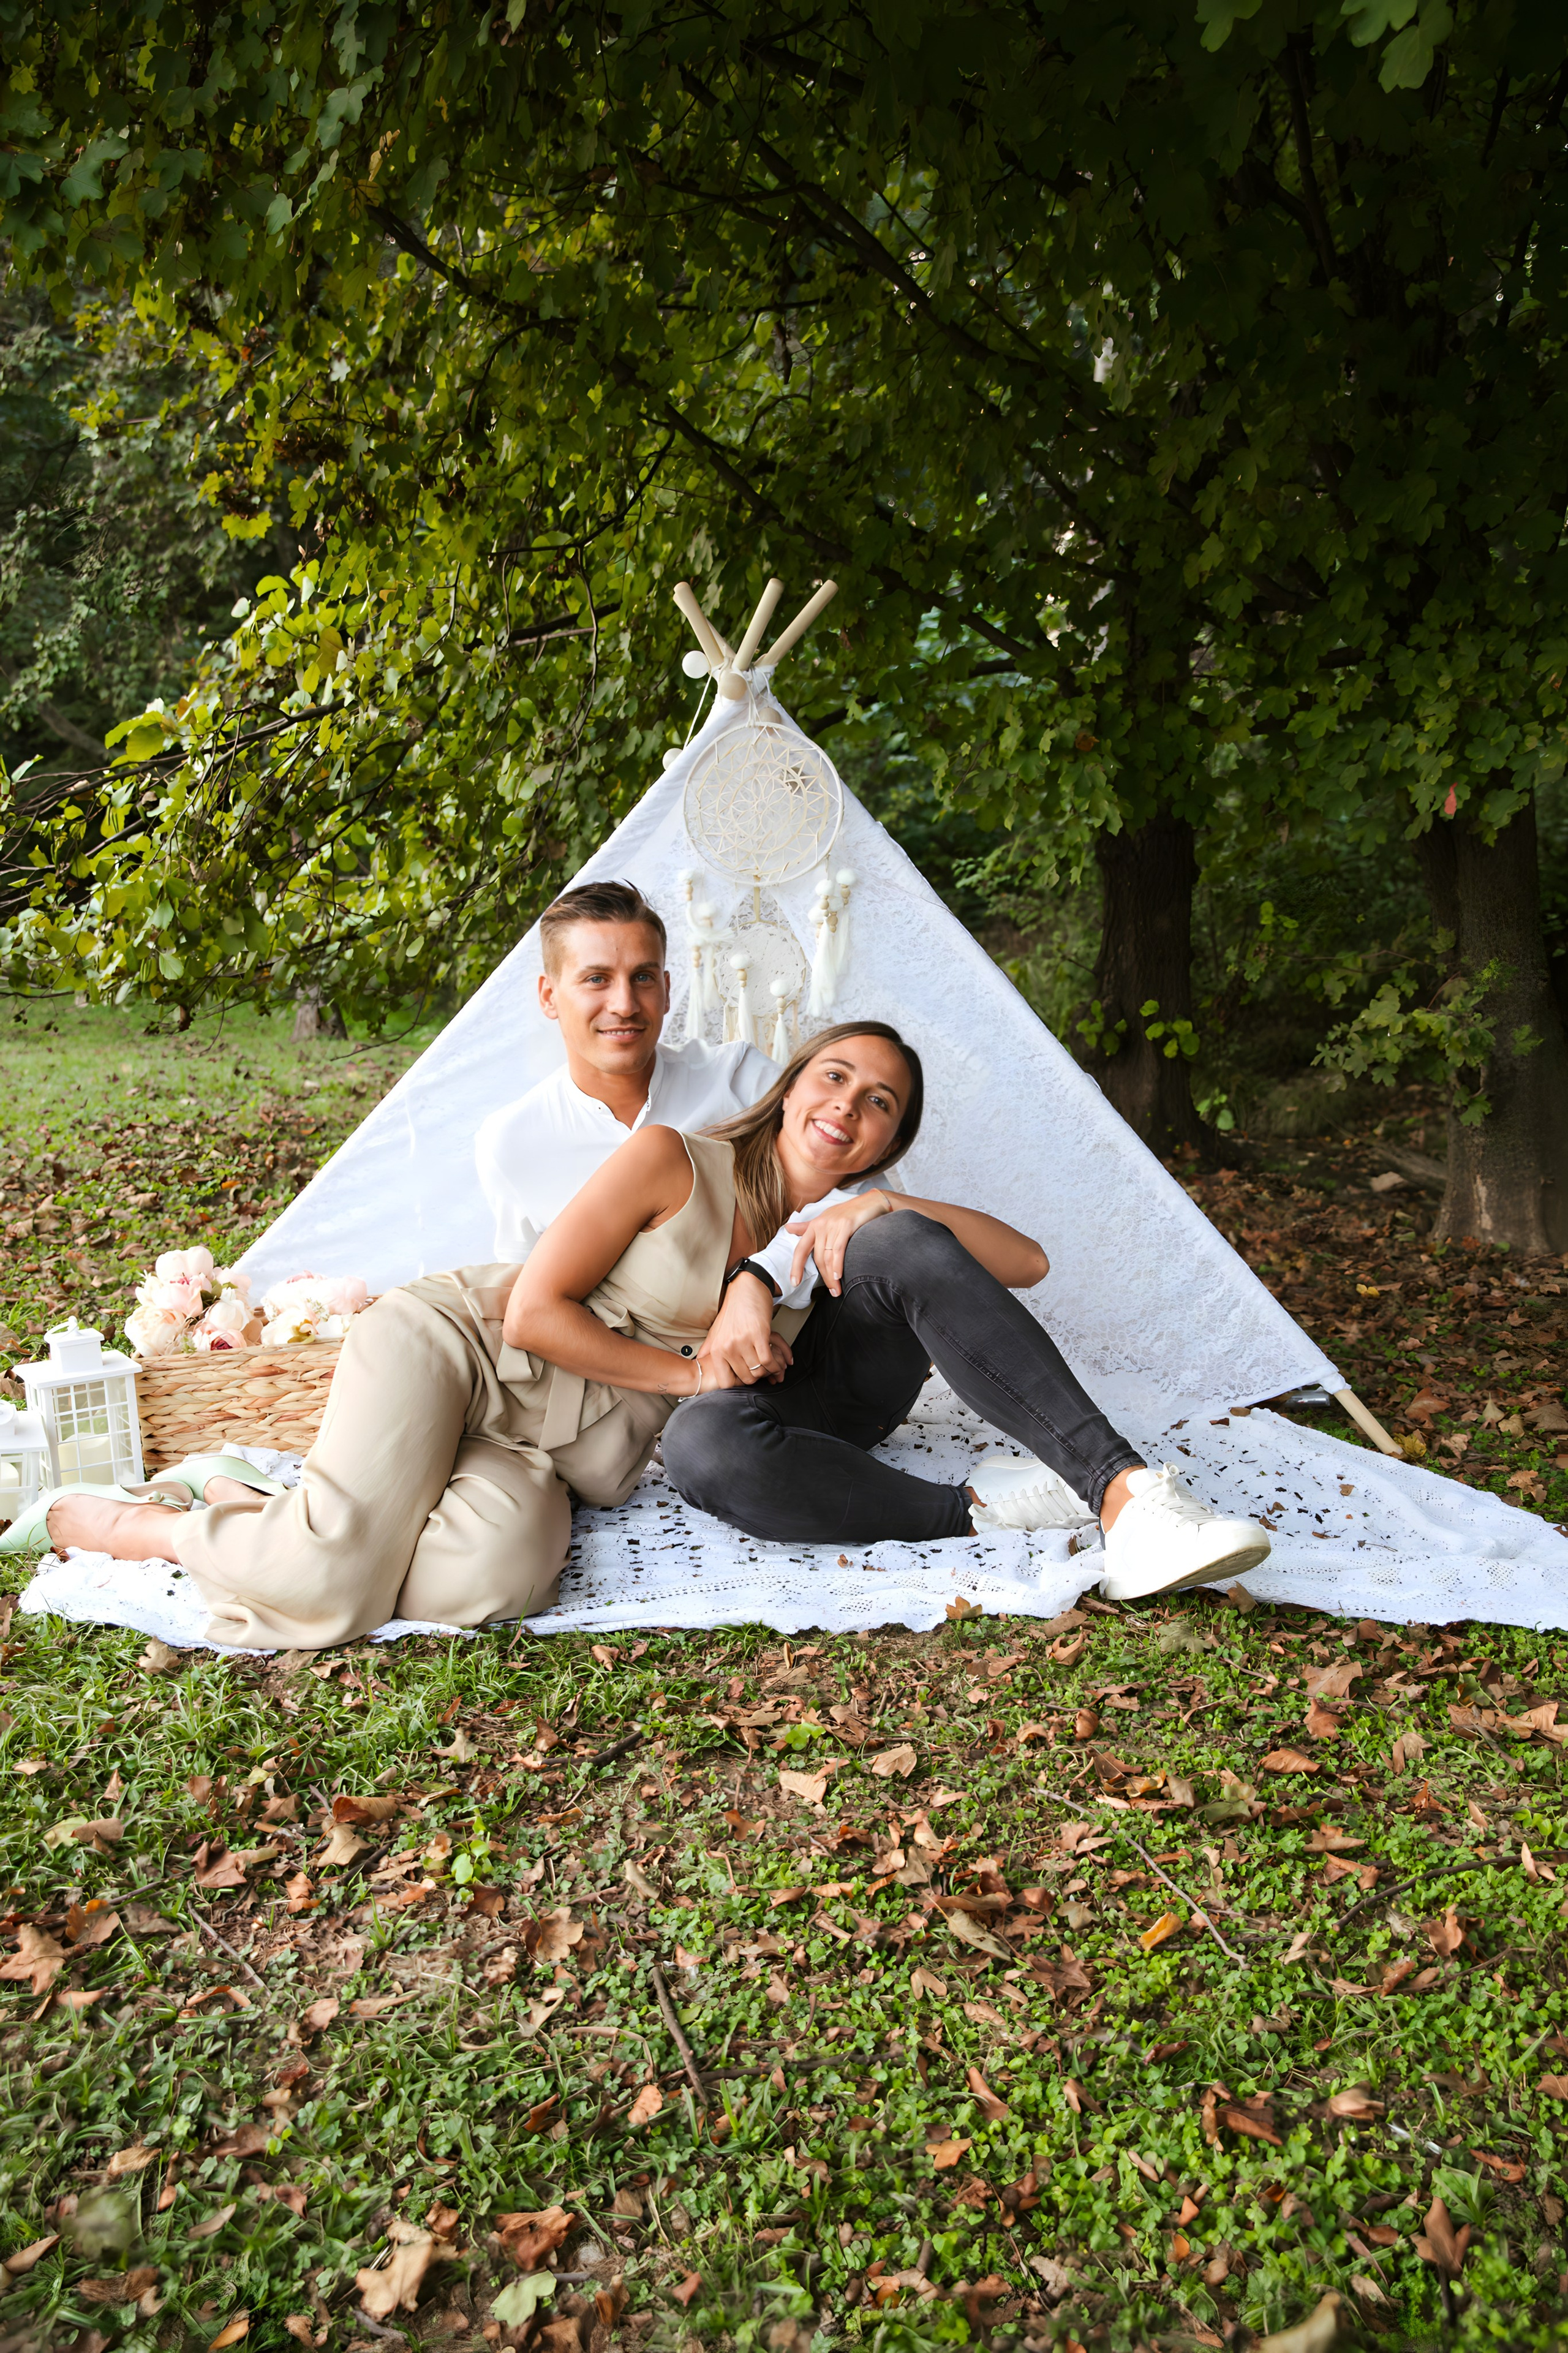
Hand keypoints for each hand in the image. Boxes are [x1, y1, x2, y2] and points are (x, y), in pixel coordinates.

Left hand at [697, 1270, 792, 1388]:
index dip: (739, 1384)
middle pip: (746, 1378)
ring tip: (772, 1367)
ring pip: (759, 1371)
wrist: (746, 1290)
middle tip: (763, 1372)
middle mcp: (728, 1347)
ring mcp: (743, 1342)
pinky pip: (768, 1360)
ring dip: (769, 1371)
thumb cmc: (733, 1311)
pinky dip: (775, 1364)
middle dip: (758, 1377)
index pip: (726, 1383)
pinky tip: (777, 1362)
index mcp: (716, 1349)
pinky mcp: (759, 1335)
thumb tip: (698, 1363)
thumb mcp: (715, 1331)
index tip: (746, 1378)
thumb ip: (708, 1350)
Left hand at [786, 1191, 893, 1294]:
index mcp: (814, 1226)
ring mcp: (833, 1225)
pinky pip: (838, 1249)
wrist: (871, 1202)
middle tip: (831, 1292)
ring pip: (828, 1256)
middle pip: (817, 1258)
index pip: (800, 1250)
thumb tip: (787, 1228)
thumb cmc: (848, 1212)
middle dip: (823, 1278)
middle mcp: (821, 1225)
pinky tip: (838, 1276)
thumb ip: (806, 1227)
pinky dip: (837, 1265)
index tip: (795, 1282)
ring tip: (837, 1290)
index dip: (796, 1267)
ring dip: (831, 1277)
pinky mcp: (846, 1225)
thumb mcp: (825, 1219)